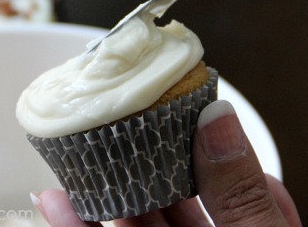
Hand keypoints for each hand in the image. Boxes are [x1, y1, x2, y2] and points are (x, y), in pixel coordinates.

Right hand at [30, 100, 301, 225]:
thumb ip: (240, 191)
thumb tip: (217, 115)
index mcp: (251, 219)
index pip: (217, 163)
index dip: (188, 126)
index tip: (162, 93)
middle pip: (163, 186)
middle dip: (131, 150)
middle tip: (105, 113)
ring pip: (127, 215)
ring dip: (96, 183)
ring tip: (72, 145)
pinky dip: (77, 226)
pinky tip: (56, 202)